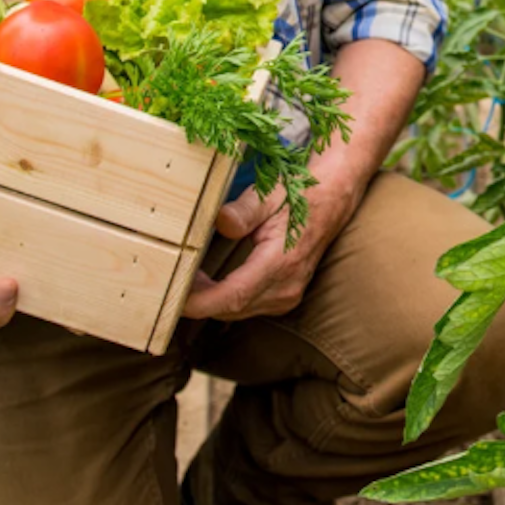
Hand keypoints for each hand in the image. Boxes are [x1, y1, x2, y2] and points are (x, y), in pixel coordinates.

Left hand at [183, 173, 361, 322]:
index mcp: (282, 262)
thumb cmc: (299, 194)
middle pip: (231, 308)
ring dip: (210, 300)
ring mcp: (288, 295)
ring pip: (238, 311)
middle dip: (199, 300)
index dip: (201, 302)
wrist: (333, 199)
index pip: (234, 296)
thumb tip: (220, 222)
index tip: (175, 297)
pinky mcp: (285, 296)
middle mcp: (287, 286)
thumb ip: (244, 211)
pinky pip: (248, 306)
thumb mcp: (270, 194)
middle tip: (171, 279)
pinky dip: (225, 299)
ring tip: (186, 277)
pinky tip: (209, 282)